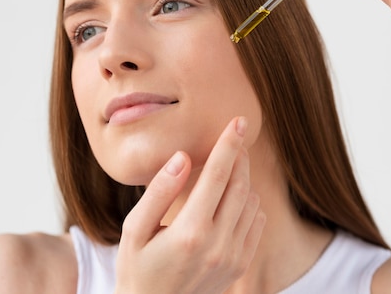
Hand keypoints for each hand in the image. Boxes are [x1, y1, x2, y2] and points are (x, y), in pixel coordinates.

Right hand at [115, 117, 265, 293]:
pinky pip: (256, 223)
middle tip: (234, 137)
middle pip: (241, 185)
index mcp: (191, 232)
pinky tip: (229, 199)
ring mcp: (233, 257)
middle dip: (239, 156)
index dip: (229, 145)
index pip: (218, 176)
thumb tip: (183, 158)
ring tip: (225, 169)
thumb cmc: (136, 269)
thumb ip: (159, 192)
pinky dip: (248, 203)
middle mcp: (218, 245)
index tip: (238, 121)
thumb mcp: (135, 229)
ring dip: (243, 179)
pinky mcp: (240, 265)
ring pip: (251, 202)